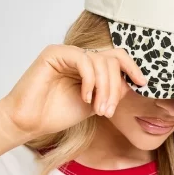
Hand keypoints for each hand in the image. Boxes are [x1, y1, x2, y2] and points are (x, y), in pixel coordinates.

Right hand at [0, 44, 147, 138]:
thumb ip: (111, 92)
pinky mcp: (55, 53)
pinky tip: (85, 97)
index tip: (142, 83)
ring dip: (105, 88)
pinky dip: (90, 80)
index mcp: (91, 67)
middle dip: (115, 87)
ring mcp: (68, 53)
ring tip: (99, 110)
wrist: (31, 122)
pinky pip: (84, 60)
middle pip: (112, 60)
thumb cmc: (58, 113)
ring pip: (101, 61)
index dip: (132, 68)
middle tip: (109, 111)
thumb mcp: (95, 104)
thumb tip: (130, 83)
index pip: (117, 58)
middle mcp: (81, 57)